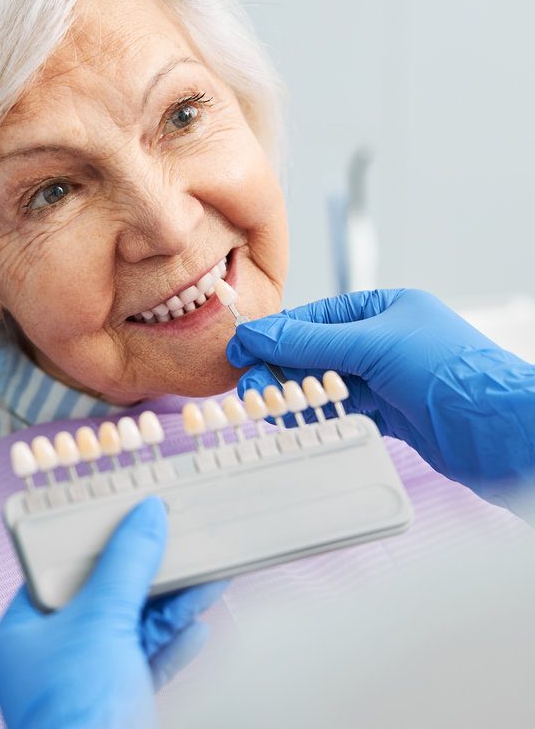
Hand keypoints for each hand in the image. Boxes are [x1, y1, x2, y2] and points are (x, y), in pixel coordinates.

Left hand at [0, 497, 227, 728]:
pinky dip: (174, 642)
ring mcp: (86, 681)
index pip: (57, 568)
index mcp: (24, 630)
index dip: (93, 540)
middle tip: (178, 540)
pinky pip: (149, 661)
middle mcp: (51, 654)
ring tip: (208, 576)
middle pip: (103, 595)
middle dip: (146, 571)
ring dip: (171, 604)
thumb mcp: (102, 621)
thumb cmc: (78, 712)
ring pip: (132, 628)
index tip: (127, 515)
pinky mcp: (118, 704)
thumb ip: (126, 564)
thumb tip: (147, 512)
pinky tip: (200, 624)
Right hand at [226, 288, 534, 497]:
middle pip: (316, 351)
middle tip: (251, 388)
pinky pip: (342, 408)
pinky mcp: (391, 412)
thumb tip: (260, 333)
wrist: (501, 432)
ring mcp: (387, 377)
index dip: (275, 334)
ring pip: (326, 382)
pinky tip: (295, 420)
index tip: (241, 349)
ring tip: (265, 406)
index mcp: (384, 309)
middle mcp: (384, 340)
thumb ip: (311, 341)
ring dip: (295, 393)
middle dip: (281, 367)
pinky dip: (317, 414)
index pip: (316, 317)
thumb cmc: (450, 374)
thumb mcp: (372, 346)